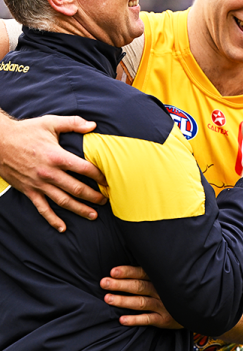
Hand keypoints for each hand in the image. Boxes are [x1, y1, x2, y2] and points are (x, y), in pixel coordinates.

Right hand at [0, 114, 107, 232]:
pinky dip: (53, 219)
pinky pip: (42, 208)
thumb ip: (73, 123)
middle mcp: (49, 173)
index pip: (85, 169)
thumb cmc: (25, 131)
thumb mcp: (50, 123)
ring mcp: (38, 184)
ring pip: (63, 201)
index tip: (109, 181)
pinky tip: (62, 228)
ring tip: (94, 215)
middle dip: (94, 196)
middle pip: (77, 189)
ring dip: (80, 209)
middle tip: (106, 200)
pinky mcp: (28, 191)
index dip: (100, 176)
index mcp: (57, 156)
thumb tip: (93, 125)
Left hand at [101, 265, 181, 328]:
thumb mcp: (167, 279)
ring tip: (108, 299)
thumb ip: (151, 274)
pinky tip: (122, 320)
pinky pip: (148, 319)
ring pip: (141, 302)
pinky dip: (135, 319)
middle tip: (104, 283)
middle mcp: (161, 291)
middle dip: (121, 284)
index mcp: (161, 279)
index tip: (113, 271)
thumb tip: (125, 268)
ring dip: (124, 300)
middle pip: (139, 286)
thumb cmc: (174, 290)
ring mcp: (163, 305)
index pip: (142, 273)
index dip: (128, 272)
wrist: (197, 306)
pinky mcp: (165, 319)